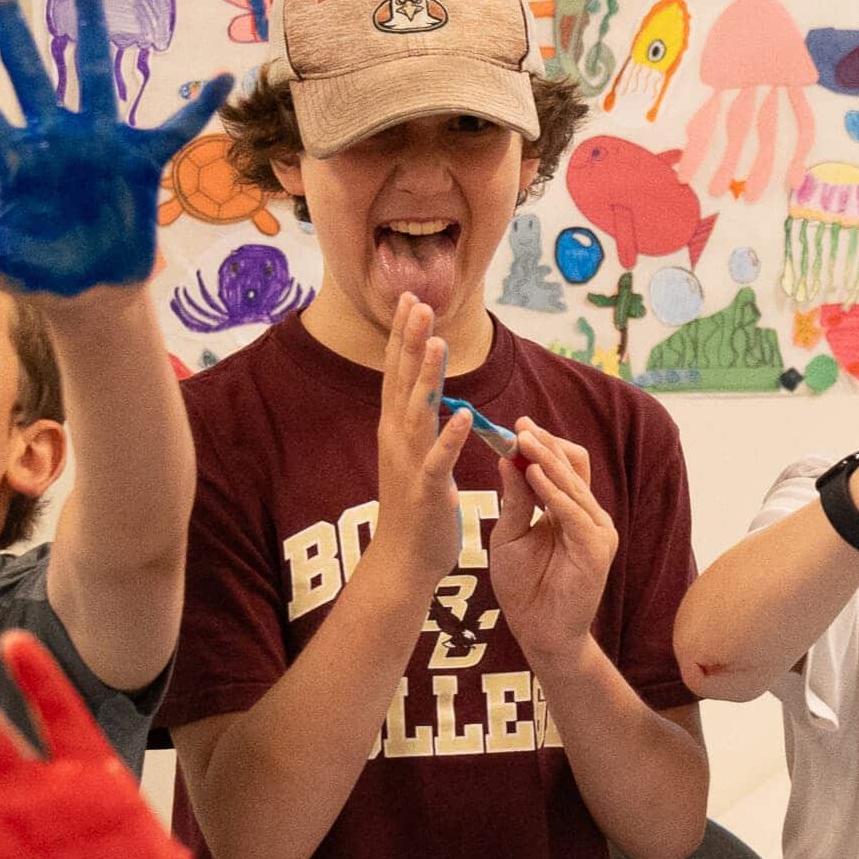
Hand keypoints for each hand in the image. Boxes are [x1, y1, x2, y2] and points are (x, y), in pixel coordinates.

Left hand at [0, 0, 237, 300]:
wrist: (91, 295)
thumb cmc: (37, 275)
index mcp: (14, 158)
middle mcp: (53, 137)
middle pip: (26, 68)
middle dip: (8, 23)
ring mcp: (97, 143)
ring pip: (94, 74)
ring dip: (93, 30)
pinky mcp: (137, 160)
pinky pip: (173, 126)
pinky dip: (198, 105)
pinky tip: (220, 75)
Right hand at [364, 295, 481, 609]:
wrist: (403, 560)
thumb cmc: (413, 508)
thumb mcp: (412, 454)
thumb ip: (417, 421)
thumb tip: (425, 388)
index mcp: (395, 428)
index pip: (397, 371)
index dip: (402, 334)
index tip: (410, 297)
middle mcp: (395, 439)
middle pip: (401, 380)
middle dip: (409, 340)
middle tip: (417, 301)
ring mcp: (408, 463)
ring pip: (417, 412)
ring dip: (426, 376)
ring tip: (437, 341)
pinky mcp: (425, 490)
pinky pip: (438, 459)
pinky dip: (449, 436)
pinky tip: (463, 413)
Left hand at [482, 423, 616, 655]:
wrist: (539, 632)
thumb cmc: (524, 588)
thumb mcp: (510, 536)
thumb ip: (514, 500)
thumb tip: (510, 460)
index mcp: (569, 511)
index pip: (564, 466)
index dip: (543, 444)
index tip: (516, 426)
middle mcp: (588, 516)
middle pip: (574, 467)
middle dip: (545, 444)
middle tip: (519, 426)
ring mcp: (597, 531)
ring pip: (574, 484)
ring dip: (547, 460)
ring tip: (522, 440)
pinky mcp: (598, 549)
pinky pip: (575, 512)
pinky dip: (554, 492)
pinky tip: (533, 475)